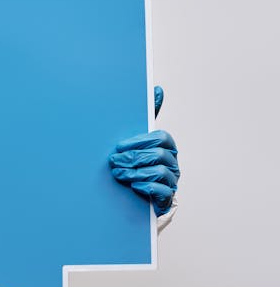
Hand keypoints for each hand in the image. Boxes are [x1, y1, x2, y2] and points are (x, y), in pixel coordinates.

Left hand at [109, 86, 179, 215]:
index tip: (119, 146)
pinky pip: (162, 191)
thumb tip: (157, 88)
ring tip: (119, 174)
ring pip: (159, 172)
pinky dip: (146, 186)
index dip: (139, 141)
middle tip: (113, 161)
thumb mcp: (141, 139)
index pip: (160, 137)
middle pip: (158, 154)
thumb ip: (148, 115)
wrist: (139, 193)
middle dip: (133, 158)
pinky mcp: (168, 198)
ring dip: (136, 172)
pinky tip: (134, 185)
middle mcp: (173, 162)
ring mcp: (172, 180)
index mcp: (167, 146)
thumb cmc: (140, 161)